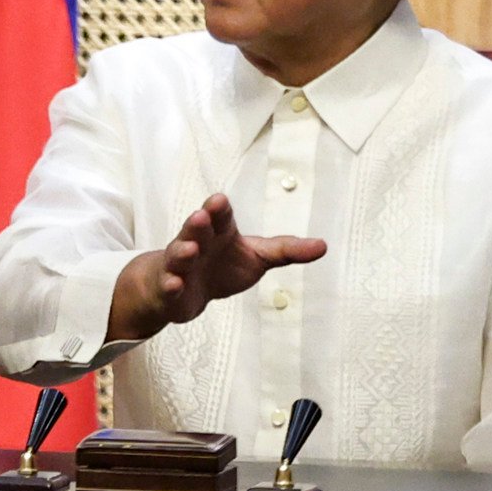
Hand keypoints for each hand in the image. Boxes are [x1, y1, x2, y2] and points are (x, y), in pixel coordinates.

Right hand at [107, 193, 325, 342]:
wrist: (186, 290)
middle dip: (197, 224)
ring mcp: (180, 265)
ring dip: (183, 252)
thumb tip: (323, 246)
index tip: (219, 200)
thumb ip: (287, 250)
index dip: (218, 208)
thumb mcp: (258, 257)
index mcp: (220, 232)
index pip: (219, 216)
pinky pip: (168, 285)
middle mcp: (196, 243)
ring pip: (178, 255)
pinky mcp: (170, 288)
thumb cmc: (223, 266)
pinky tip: (175, 284)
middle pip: (195, 230)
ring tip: (190, 250)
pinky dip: (171, 284)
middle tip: (201, 216)